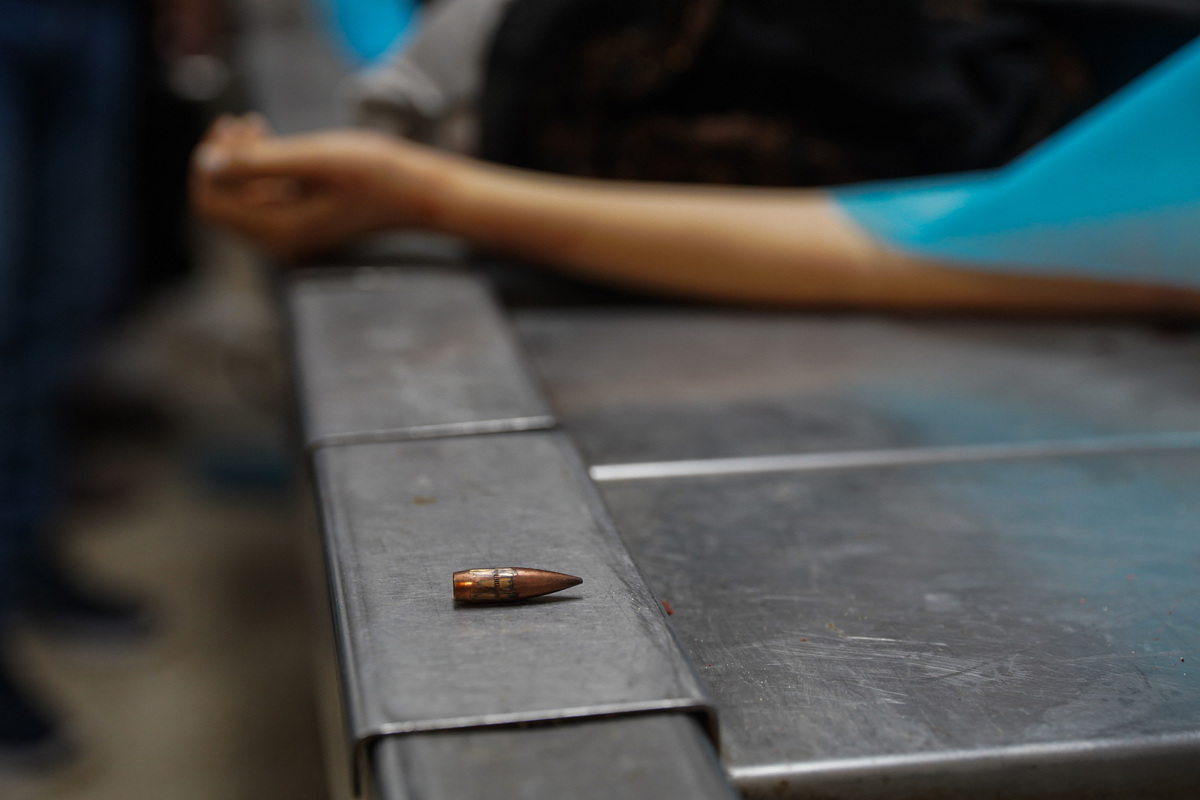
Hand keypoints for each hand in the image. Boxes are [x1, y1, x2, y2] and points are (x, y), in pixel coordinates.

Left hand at [191, 114, 455, 260]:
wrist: (420, 191)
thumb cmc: (377, 173)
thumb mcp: (315, 159)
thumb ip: (258, 162)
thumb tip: (205, 163)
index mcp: (280, 232)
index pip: (211, 203)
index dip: (209, 164)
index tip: (230, 126)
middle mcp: (281, 241)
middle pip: (222, 202)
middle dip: (222, 160)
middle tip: (243, 119)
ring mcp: (291, 233)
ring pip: (240, 197)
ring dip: (240, 160)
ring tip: (254, 122)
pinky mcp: (302, 221)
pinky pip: (262, 196)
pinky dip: (259, 168)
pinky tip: (270, 138)